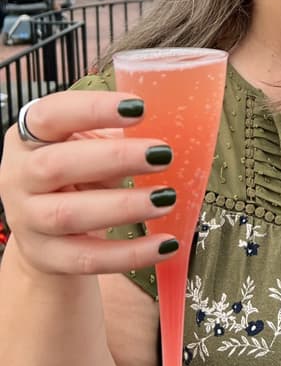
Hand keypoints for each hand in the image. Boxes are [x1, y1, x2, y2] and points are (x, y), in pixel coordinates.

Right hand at [0, 91, 179, 276]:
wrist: (46, 229)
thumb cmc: (77, 172)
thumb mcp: (89, 143)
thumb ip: (118, 131)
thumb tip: (176, 119)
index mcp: (29, 136)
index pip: (50, 115)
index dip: (92, 109)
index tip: (139, 107)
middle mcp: (19, 176)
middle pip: (56, 165)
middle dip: (114, 158)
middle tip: (162, 154)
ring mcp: (28, 220)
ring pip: (69, 214)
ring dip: (124, 206)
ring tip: (167, 198)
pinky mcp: (46, 257)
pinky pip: (89, 258)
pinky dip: (131, 253)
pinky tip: (166, 243)